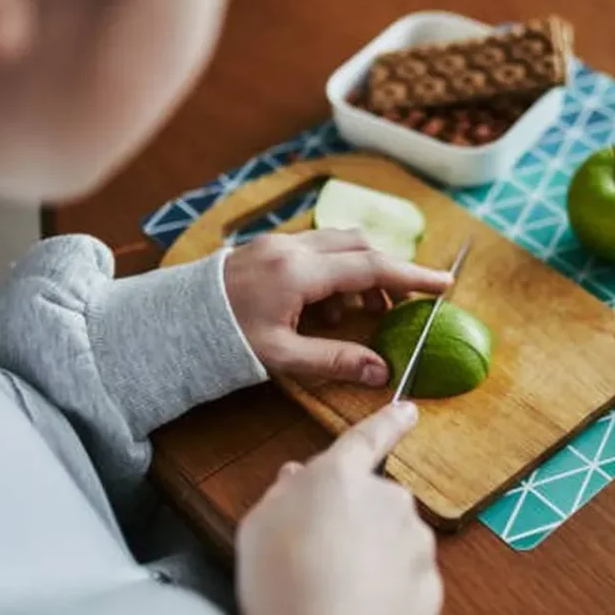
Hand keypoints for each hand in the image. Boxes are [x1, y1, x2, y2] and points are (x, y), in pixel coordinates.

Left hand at [223, 230, 452, 385]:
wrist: (170, 320)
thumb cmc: (221, 340)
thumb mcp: (281, 356)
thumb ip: (334, 360)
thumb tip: (382, 372)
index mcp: (298, 273)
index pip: (372, 268)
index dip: (413, 277)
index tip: (444, 284)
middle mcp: (292, 248)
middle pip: (362, 245)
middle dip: (390, 271)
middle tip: (404, 303)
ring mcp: (279, 242)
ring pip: (341, 243)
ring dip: (362, 271)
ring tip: (359, 312)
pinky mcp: (270, 246)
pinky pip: (318, 247)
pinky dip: (337, 269)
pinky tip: (327, 305)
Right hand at [235, 401, 442, 614]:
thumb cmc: (284, 589)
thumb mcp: (258, 528)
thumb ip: (283, 493)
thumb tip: (297, 478)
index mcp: (341, 477)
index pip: (368, 437)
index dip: (388, 420)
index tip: (407, 410)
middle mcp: (387, 499)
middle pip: (373, 499)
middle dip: (352, 518)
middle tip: (317, 553)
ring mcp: (413, 541)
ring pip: (392, 538)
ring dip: (370, 554)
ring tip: (333, 587)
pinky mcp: (428, 581)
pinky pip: (405, 576)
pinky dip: (387, 587)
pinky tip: (358, 606)